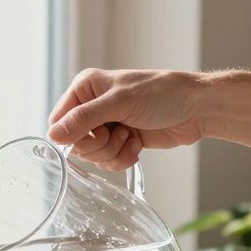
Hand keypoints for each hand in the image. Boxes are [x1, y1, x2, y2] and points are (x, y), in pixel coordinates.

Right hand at [47, 69, 209, 169]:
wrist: (197, 109)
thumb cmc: (163, 94)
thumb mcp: (119, 103)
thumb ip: (84, 119)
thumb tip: (53, 134)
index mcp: (86, 88)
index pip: (59, 121)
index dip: (73, 135)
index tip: (96, 134)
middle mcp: (93, 106)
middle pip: (75, 142)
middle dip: (99, 145)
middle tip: (119, 133)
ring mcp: (107, 125)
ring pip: (92, 155)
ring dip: (113, 153)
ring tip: (132, 137)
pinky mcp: (120, 141)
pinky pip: (108, 161)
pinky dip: (122, 158)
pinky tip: (137, 145)